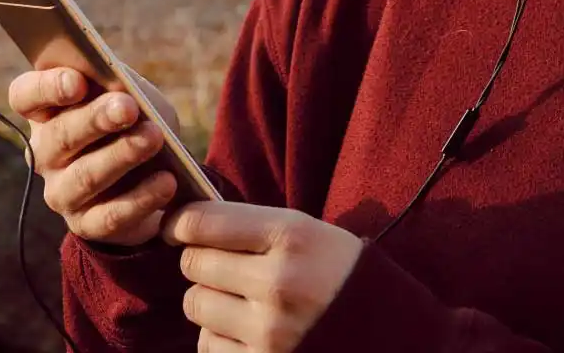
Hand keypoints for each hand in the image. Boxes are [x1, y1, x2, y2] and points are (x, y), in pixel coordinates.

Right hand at [7, 65, 181, 245]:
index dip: (48, 87)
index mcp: (46, 111)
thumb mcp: (127, 92)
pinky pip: (111, 215)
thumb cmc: (132, 117)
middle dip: (96, 119)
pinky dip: (141, 197)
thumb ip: (118, 84)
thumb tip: (121, 86)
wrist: (149, 170)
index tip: (78, 82)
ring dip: (122, 155)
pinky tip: (167, 181)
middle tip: (129, 107)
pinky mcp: (85, 224)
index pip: (25, 95)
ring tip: (155, 138)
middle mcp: (44, 153)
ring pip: (85, 176)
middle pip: (60, 135)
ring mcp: (61, 192)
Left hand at [162, 202, 363, 351]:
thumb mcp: (308, 232)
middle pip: (194, 264)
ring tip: (236, 298)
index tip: (176, 226)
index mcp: (291, 235)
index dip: (181, 223)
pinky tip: (243, 330)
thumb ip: (252, 226)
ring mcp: (269, 331)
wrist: (388, 332)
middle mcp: (277, 282)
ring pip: (196, 305)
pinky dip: (217, 337)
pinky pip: (208, 346)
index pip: (205, 222)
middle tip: (216, 263)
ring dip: (207, 300)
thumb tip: (189, 223)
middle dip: (199, 261)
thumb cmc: (339, 272)